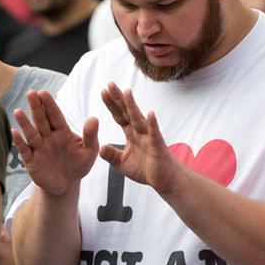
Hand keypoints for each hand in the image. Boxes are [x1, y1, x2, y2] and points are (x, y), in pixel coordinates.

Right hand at [12, 90, 98, 195]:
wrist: (67, 185)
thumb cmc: (78, 165)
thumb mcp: (89, 151)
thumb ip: (91, 136)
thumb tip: (94, 118)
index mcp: (62, 131)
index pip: (55, 115)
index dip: (49, 104)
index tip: (43, 92)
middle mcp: (48, 137)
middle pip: (41, 120)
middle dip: (36, 107)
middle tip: (31, 93)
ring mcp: (38, 148)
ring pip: (31, 133)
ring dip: (25, 123)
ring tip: (18, 111)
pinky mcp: (31, 161)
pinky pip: (25, 150)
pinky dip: (19, 142)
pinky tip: (14, 132)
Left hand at [98, 83, 182, 197]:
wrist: (165, 180)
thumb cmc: (146, 169)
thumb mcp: (122, 164)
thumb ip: (111, 155)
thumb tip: (100, 147)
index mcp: (131, 134)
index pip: (119, 116)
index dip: (111, 104)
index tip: (103, 91)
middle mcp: (140, 132)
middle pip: (127, 112)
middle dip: (118, 98)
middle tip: (110, 84)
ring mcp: (149, 137)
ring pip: (138, 119)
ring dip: (132, 105)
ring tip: (126, 92)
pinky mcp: (157, 145)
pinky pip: (154, 133)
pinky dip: (152, 123)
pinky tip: (150, 113)